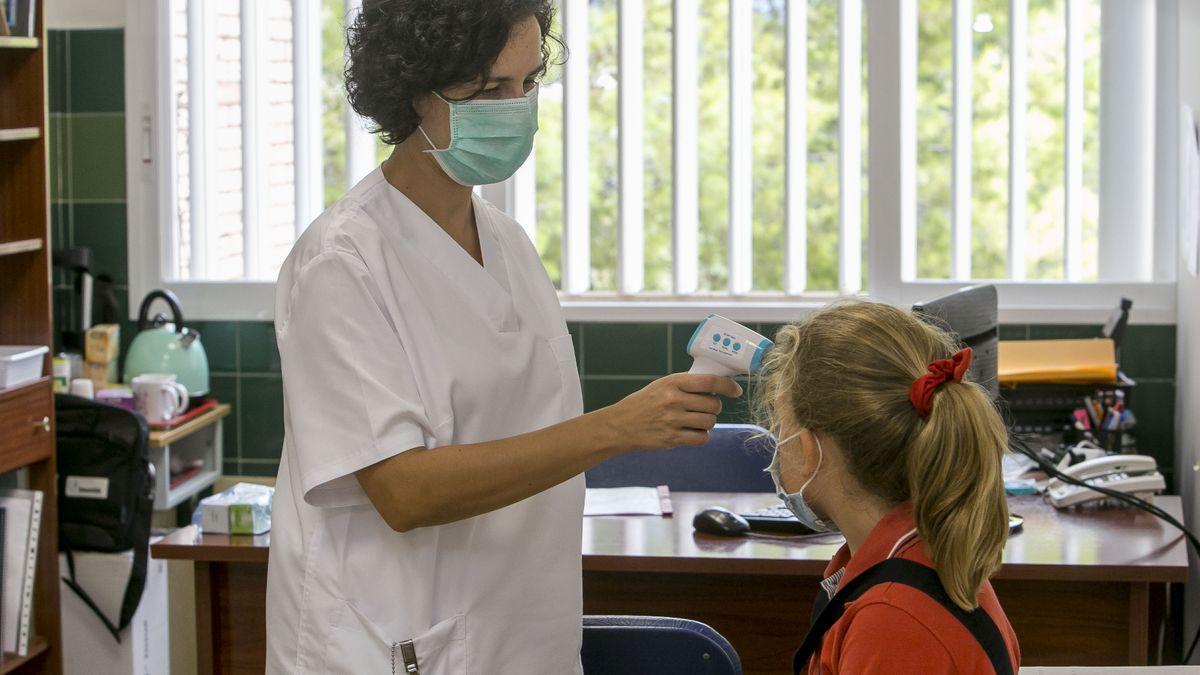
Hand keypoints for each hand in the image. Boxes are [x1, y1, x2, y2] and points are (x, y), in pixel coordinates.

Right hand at [599, 373, 743, 452]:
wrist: (621, 425)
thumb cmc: (644, 403)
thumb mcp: (662, 386)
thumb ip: (686, 385)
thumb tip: (717, 387)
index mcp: (673, 382)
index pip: (709, 381)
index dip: (728, 386)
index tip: (736, 390)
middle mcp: (674, 400)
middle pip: (713, 404)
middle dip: (714, 407)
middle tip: (705, 408)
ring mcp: (673, 420)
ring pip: (709, 422)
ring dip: (707, 422)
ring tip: (694, 420)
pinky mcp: (672, 438)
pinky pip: (702, 438)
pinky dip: (701, 436)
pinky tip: (691, 432)